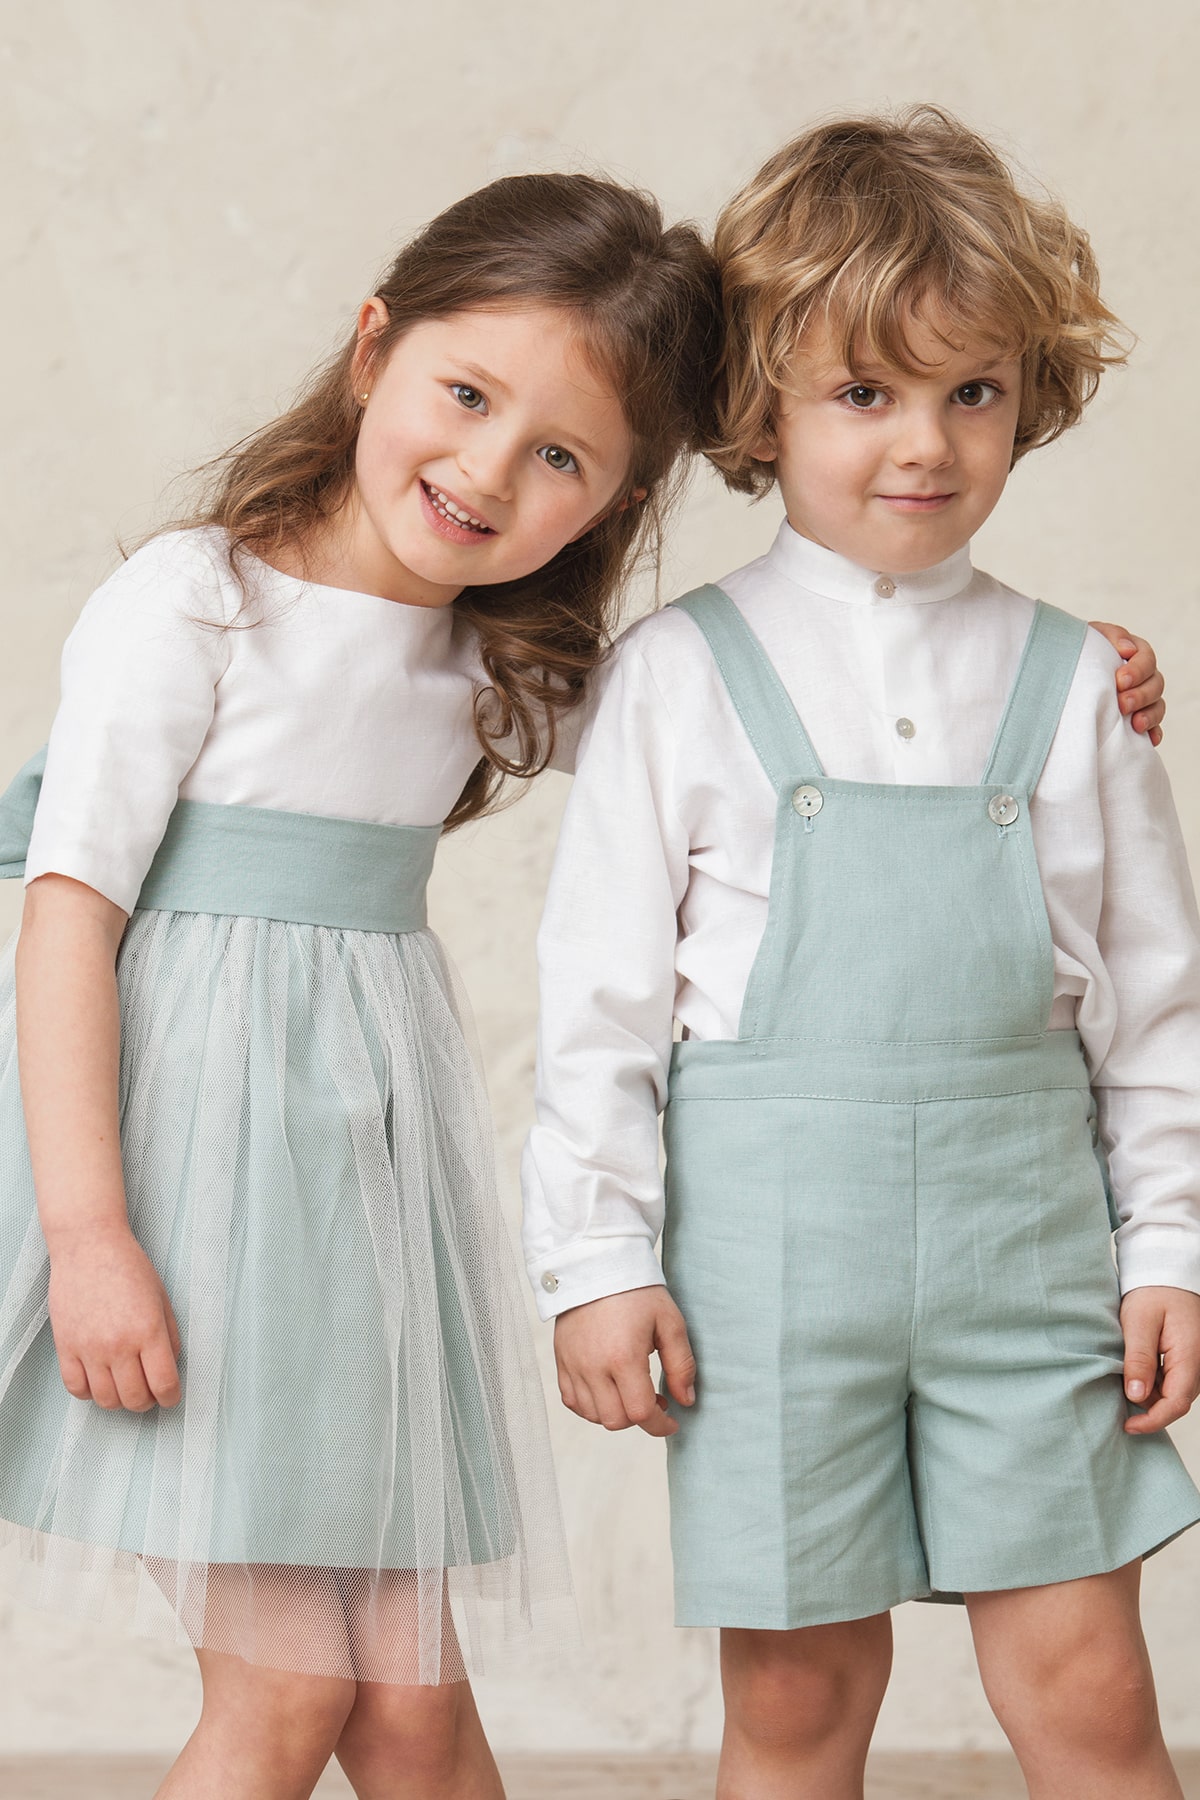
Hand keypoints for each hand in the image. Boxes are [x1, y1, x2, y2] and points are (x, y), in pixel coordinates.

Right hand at [48, 1225, 182, 1411]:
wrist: (89, 1245)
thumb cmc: (128, 1266)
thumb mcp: (162, 1298)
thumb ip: (169, 1336)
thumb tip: (169, 1366)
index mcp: (148, 1331)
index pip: (164, 1384)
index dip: (171, 1397)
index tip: (170, 1396)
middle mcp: (119, 1344)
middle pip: (135, 1399)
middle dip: (147, 1402)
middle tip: (148, 1392)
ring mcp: (89, 1348)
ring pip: (106, 1399)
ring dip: (119, 1401)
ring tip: (124, 1387)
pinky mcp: (65, 1347)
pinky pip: (76, 1388)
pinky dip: (89, 1393)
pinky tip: (98, 1380)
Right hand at [554, 1285, 695, 1438]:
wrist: (597, 1264)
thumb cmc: (638, 1292)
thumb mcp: (670, 1322)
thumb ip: (682, 1365)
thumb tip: (686, 1401)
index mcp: (623, 1357)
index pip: (640, 1413)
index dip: (660, 1424)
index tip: (672, 1421)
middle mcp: (593, 1366)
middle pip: (615, 1420)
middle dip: (639, 1419)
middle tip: (654, 1401)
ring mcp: (573, 1365)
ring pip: (592, 1415)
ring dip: (615, 1413)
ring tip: (630, 1393)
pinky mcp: (561, 1360)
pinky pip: (572, 1400)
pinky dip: (591, 1405)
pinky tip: (607, 1391)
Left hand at [1090, 621, 1164, 745]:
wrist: (1063, 671)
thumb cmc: (1080, 651)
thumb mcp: (1092, 636)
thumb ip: (1112, 636)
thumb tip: (1127, 648)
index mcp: (1135, 653)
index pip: (1147, 659)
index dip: (1138, 670)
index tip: (1120, 681)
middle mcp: (1143, 676)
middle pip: (1156, 685)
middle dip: (1141, 695)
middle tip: (1122, 704)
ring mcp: (1143, 699)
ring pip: (1157, 706)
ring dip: (1149, 715)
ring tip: (1136, 724)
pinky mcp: (1138, 719)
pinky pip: (1153, 728)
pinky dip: (1153, 733)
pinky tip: (1148, 740)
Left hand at [1120, 1286, 1199, 1433]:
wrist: (1167, 1275)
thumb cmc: (1154, 1293)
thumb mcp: (1139, 1321)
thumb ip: (1138, 1359)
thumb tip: (1136, 1395)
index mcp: (1190, 1357)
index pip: (1176, 1403)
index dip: (1153, 1421)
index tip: (1129, 1426)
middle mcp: (1197, 1366)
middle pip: (1174, 1403)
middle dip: (1148, 1411)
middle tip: (1117, 1407)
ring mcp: (1192, 1365)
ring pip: (1172, 1395)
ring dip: (1149, 1398)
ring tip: (1120, 1385)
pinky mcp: (1184, 1362)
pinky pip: (1170, 1383)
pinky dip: (1151, 1385)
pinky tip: (1132, 1375)